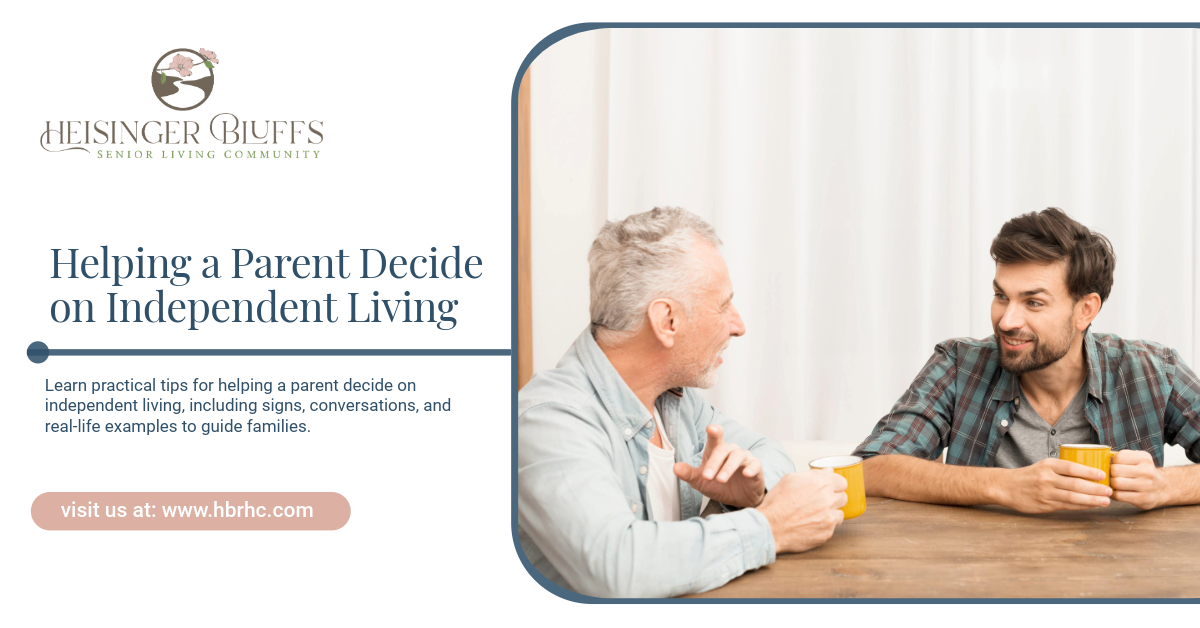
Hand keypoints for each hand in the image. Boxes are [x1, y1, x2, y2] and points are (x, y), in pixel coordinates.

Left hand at [673, 425, 764, 508]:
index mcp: (716, 451)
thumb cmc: (719, 486)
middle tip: (707, 476)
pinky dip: (751, 468)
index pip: (715, 438)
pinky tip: (746, 474)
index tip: (711, 429)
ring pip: (737, 456)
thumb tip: (675, 468)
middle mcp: (731, 451)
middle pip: (723, 449)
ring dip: (728, 467)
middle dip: (714, 462)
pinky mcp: (756, 467)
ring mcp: (744, 458)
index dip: (714, 432)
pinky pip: (755, 464)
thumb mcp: (701, 482)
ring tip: (720, 479)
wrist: (738, 500)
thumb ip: (689, 474)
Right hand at [755, 470, 847, 553]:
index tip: (829, 488)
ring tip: (815, 514)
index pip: (842, 482)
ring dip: (831, 512)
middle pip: (843, 497)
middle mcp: (828, 500)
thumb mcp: (790, 480)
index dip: (834, 485)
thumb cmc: (777, 503)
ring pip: (840, 513)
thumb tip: (828, 472)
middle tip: (820, 502)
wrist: (770, 526)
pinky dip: (825, 525)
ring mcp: (829, 517)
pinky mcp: (827, 532)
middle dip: (833, 498)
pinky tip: (811, 524)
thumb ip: (813, 474)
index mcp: (820, 483)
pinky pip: (833, 527)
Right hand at [997, 458, 1111, 512]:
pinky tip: (1091, 505)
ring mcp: (1045, 493)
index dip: (1089, 472)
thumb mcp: (1043, 466)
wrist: (1006, 487)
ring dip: (1091, 500)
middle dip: (1095, 488)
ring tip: (1105, 501)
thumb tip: (1089, 473)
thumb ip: (1062, 469)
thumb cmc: (1029, 476)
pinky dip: (1081, 506)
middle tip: (1109, 490)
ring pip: (1072, 497)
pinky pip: (1066, 506)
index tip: (1103, 475)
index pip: (1072, 468)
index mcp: (1047, 465)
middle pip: (1075, 484)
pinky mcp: (1044, 505)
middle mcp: (1046, 479)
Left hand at [1110, 450, 1170, 509]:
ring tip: (1115, 484)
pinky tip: (1118, 492)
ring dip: (1111, 484)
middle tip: (1113, 476)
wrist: (1162, 488)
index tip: (1115, 466)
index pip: (1118, 457)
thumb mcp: (1137, 459)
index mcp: (1144, 458)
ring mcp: (1146, 486)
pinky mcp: (1142, 498)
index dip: (1112, 462)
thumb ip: (1121, 457)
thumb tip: (1101, 459)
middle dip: (1110, 474)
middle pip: (1115, 470)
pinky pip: (1118, 495)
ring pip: (1116, 483)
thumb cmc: (1143, 472)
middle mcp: (1147, 471)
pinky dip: (1114, 494)